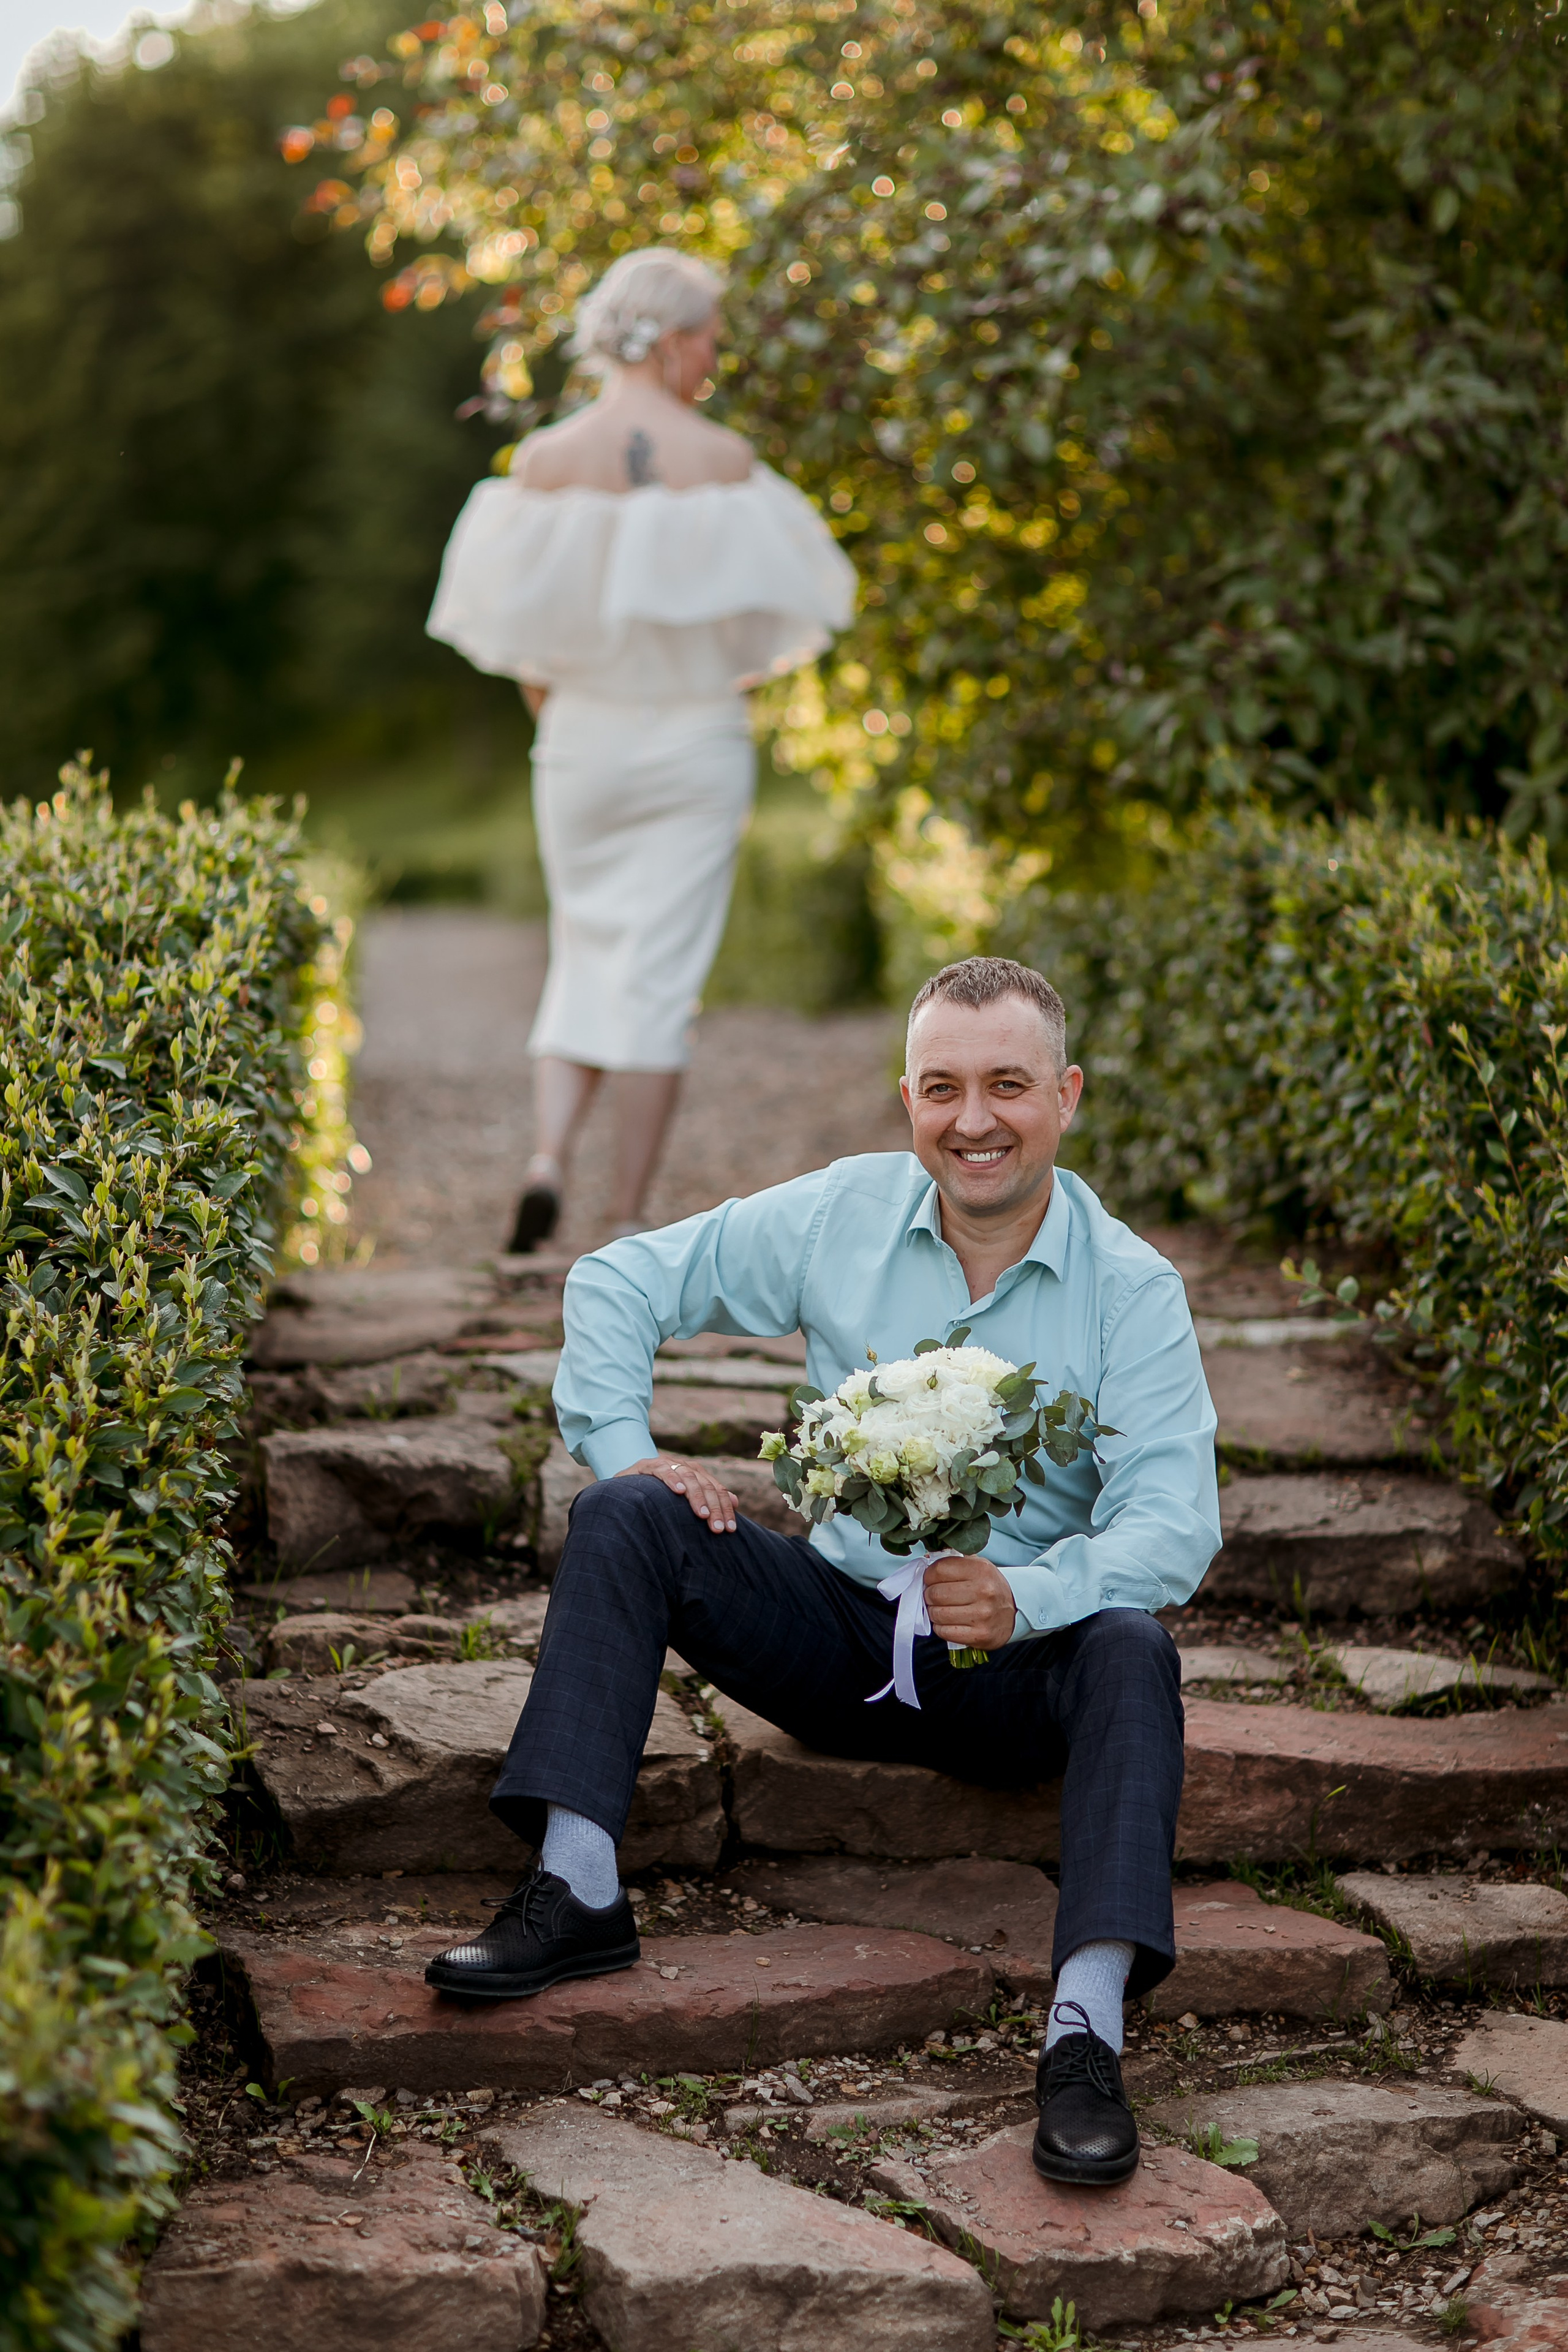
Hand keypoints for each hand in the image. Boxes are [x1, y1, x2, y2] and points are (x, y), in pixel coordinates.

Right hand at [617, 1455, 737, 1532]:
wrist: (625, 1486)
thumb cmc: (658, 1497)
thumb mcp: (683, 1501)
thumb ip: (708, 1498)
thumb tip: (735, 1501)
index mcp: (697, 1474)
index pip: (716, 1489)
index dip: (725, 1508)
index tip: (730, 1529)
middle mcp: (684, 1466)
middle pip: (706, 1485)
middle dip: (714, 1507)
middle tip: (717, 1528)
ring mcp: (667, 1464)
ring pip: (688, 1477)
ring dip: (697, 1496)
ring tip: (702, 1515)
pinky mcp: (647, 1466)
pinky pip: (662, 1470)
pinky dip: (672, 1479)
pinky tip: (678, 1491)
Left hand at [922, 1552, 1016, 1649]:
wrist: (1014, 1612)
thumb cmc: (990, 1588)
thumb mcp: (978, 1566)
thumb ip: (954, 1562)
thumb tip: (925, 1561)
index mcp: (981, 1570)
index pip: (939, 1570)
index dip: (928, 1576)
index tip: (929, 1579)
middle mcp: (983, 1592)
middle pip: (936, 1593)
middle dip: (929, 1595)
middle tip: (933, 1596)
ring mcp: (982, 1615)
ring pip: (937, 1614)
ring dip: (933, 1612)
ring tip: (941, 1608)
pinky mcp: (979, 1635)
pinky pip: (944, 1632)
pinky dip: (940, 1627)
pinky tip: (948, 1622)